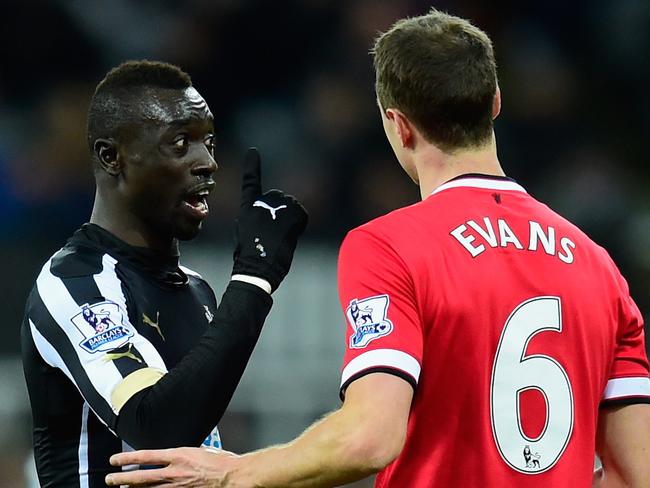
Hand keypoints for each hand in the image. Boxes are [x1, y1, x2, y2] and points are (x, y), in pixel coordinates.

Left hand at [105, 447, 245, 486]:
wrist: (233, 476)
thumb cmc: (222, 462)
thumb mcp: (200, 450)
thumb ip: (184, 455)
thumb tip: (176, 457)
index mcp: (178, 455)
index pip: (145, 456)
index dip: (127, 458)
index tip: (115, 460)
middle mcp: (174, 472)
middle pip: (141, 476)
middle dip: (122, 478)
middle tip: (110, 479)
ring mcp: (177, 487)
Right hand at [232, 148, 307, 291]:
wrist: (257, 268)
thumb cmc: (250, 257)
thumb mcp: (246, 232)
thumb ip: (257, 218)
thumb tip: (271, 217)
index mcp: (247, 207)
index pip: (250, 183)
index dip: (251, 167)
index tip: (253, 152)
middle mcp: (261, 203)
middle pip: (278, 198)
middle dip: (280, 211)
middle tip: (274, 234)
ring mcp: (277, 207)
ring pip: (291, 206)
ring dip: (290, 218)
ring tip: (280, 237)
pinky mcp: (291, 213)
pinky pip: (301, 215)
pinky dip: (299, 224)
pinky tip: (290, 236)